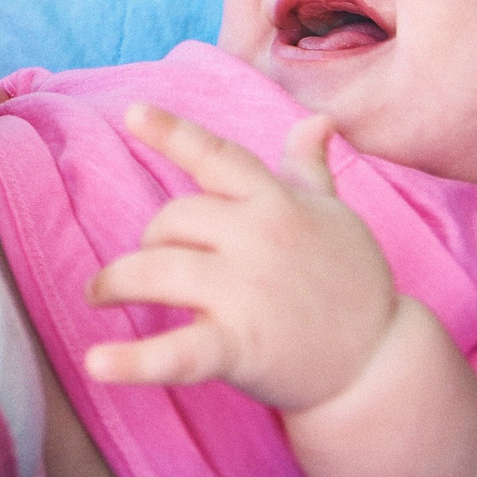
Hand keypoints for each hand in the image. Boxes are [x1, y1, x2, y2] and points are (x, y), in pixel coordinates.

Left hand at [84, 108, 401, 412]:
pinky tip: (96, 363)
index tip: (133, 113)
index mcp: (277, 202)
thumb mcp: (334, 218)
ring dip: (115, 283)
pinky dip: (133, 362)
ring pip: (155, 271)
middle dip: (150, 241)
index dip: (174, 133)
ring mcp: (247, 292)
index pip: (219, 158)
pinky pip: (177, 351)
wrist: (379, 363)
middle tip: (146, 268)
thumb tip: (319, 120)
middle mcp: (259, 238)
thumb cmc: (351, 283)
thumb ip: (309, 170)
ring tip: (100, 296)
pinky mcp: (239, 347)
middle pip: (171, 219)